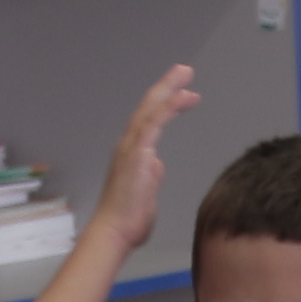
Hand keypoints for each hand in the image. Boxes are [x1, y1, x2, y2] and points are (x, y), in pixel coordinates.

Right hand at [94, 64, 199, 257]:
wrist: (114, 231)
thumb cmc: (128, 219)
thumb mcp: (145, 192)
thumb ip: (151, 175)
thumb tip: (156, 165)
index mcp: (133, 152)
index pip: (150, 120)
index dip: (166, 103)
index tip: (184, 94)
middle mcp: (129, 144)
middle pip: (149, 106)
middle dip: (167, 86)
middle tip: (184, 70)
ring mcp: (131, 146)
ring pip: (150, 108)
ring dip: (169, 88)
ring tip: (186, 73)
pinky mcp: (137, 152)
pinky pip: (154, 122)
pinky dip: (169, 107)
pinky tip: (184, 96)